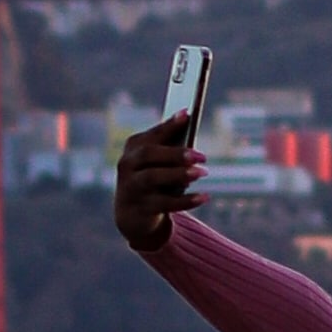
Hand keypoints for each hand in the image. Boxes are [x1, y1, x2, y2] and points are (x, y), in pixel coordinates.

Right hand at [114, 116, 203, 253]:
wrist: (132, 215)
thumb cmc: (153, 178)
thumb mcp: (158, 162)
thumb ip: (170, 145)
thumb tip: (188, 120)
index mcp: (133, 148)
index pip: (152, 134)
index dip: (169, 125)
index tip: (187, 115)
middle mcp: (128, 165)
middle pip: (148, 154)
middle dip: (175, 153)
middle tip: (201, 156)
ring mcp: (131, 188)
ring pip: (152, 178)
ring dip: (178, 174)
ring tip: (202, 172)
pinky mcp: (140, 209)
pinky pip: (164, 204)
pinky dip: (185, 200)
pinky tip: (204, 197)